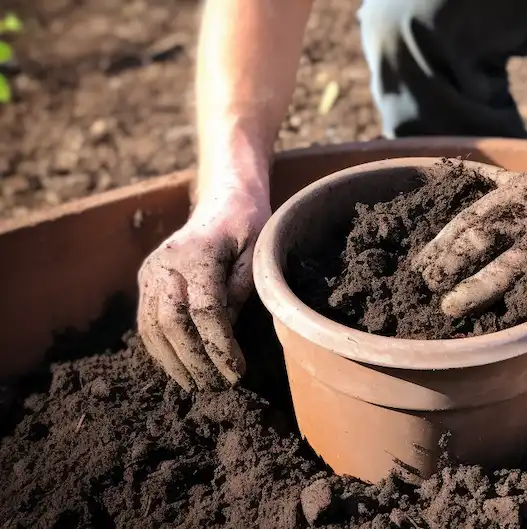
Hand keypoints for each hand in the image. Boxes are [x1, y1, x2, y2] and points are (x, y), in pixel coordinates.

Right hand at [137, 187, 270, 390]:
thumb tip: (226, 328)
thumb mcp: (258, 251)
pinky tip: (180, 369)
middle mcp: (166, 263)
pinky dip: (160, 350)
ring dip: (175, 362)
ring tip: (199, 385)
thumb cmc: (248, 227)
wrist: (223, 201)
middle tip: (219, 385)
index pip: (205, 310)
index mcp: (199, 253)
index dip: (220, 346)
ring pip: (153, 327)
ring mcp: (151, 272)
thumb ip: (243, 288)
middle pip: (173, 323)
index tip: (237, 372)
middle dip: (196, 361)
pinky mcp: (146, 280)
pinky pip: (146, 323)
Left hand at [413, 163, 526, 316]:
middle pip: (480, 245)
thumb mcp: (520, 181)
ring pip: (506, 274)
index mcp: (510, 196)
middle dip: (450, 268)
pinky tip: (495, 321)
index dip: (440, 247)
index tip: (420, 267)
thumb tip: (440, 187)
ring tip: (451, 308)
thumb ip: (486, 192)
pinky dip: (515, 309)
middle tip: (430, 288)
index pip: (467, 222)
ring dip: (474, 294)